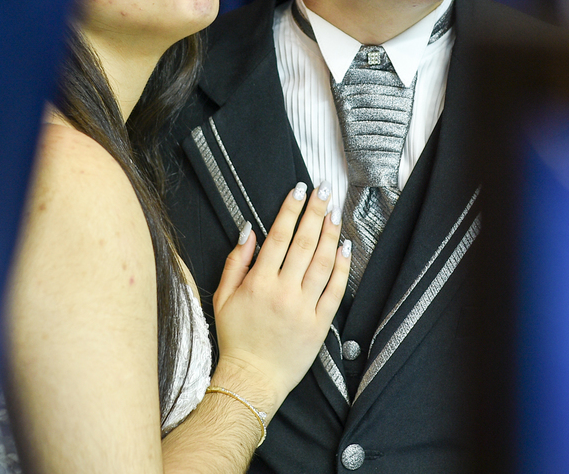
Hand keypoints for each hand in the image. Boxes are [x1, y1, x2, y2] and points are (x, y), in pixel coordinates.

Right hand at [211, 182, 349, 412]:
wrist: (253, 378)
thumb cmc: (236, 338)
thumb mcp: (223, 298)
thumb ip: (236, 262)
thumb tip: (249, 230)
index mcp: (258, 284)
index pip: (278, 237)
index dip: (290, 210)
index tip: (299, 190)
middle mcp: (283, 292)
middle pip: (303, 243)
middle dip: (315, 213)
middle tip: (324, 190)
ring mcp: (303, 308)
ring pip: (321, 263)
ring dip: (330, 234)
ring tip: (335, 212)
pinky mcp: (319, 324)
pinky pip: (334, 291)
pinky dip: (341, 268)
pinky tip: (345, 248)